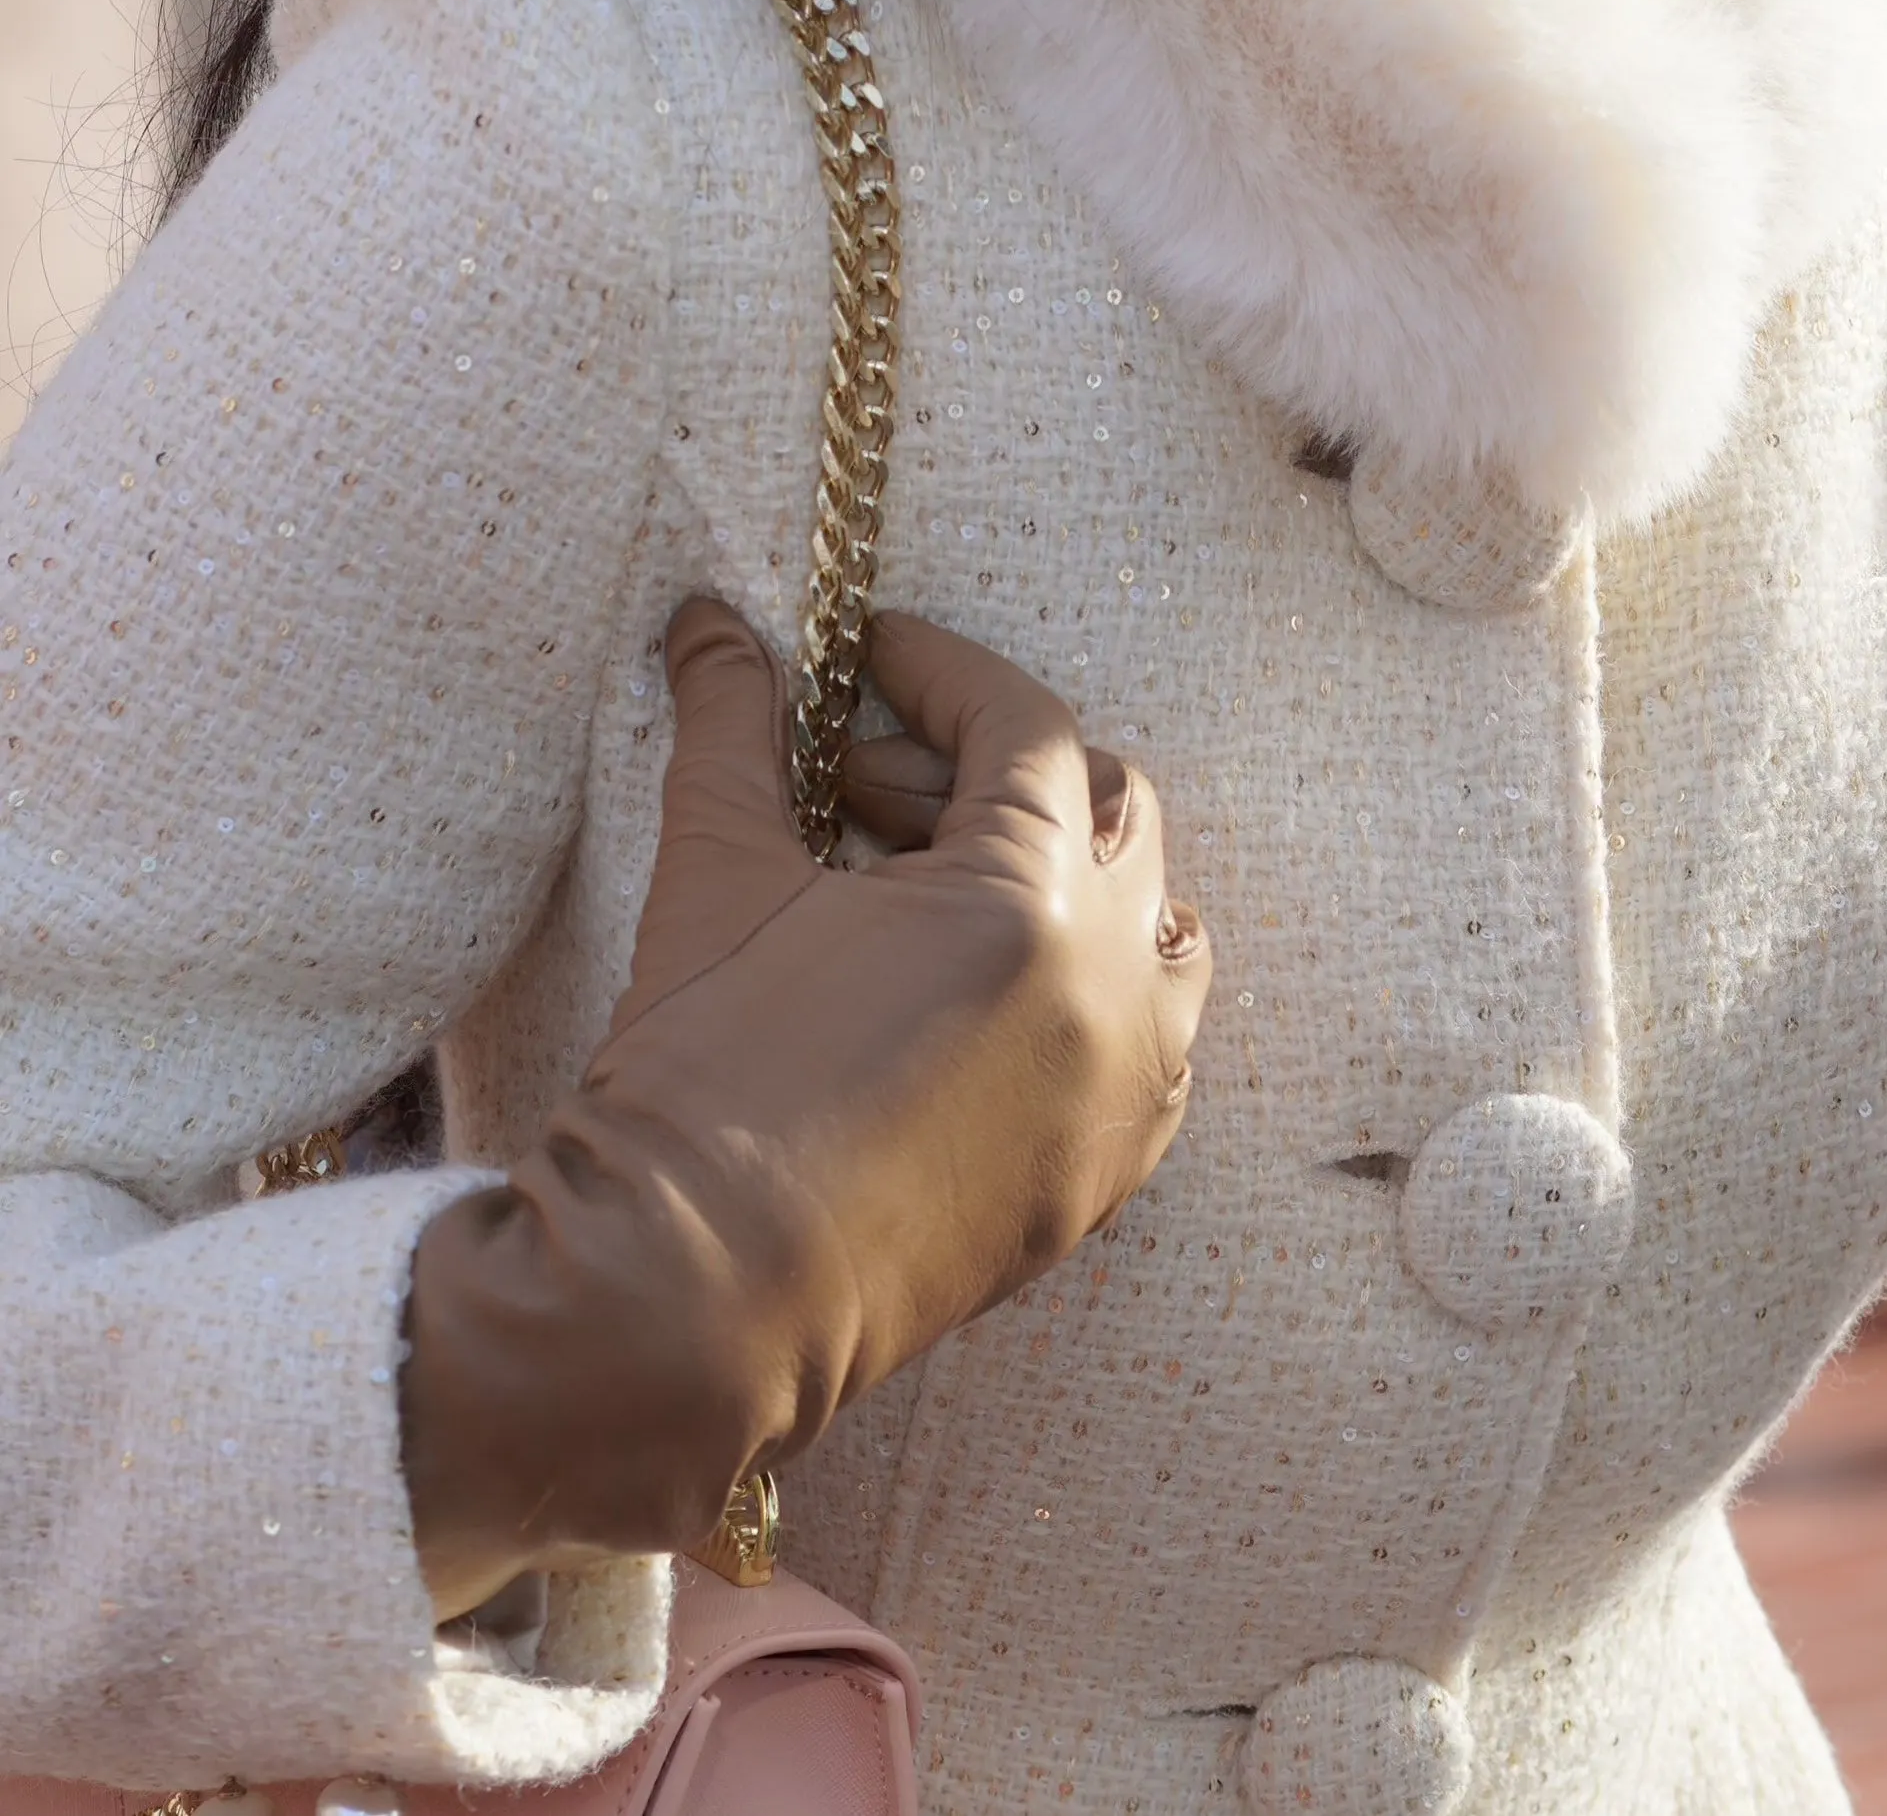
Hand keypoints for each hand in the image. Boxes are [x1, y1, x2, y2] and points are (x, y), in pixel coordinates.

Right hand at [401, 602, 1207, 1615]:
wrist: (684, 1312)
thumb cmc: (700, 1088)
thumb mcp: (717, 877)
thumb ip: (733, 729)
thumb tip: (715, 620)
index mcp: (1027, 903)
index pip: (1025, 728)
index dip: (938, 673)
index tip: (867, 652)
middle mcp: (1109, 991)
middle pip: (1110, 813)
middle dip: (992, 774)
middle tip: (866, 785)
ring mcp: (1123, 1096)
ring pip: (1157, 929)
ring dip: (1069, 879)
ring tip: (934, 887)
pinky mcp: (1102, 1183)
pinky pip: (1152, 1047)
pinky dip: (1091, 993)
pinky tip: (977, 992)